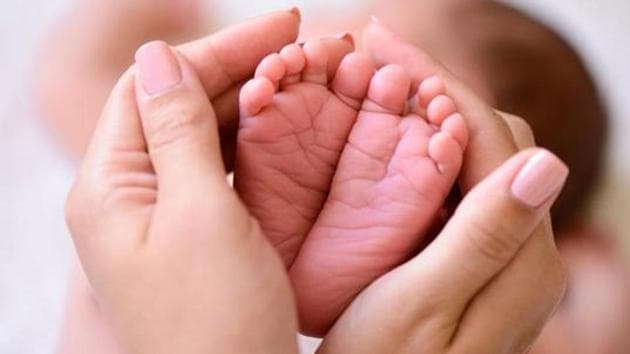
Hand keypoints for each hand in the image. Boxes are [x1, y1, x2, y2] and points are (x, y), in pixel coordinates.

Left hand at [64, 30, 300, 353]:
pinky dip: (250, 142)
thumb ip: (176, 133)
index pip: (152, 86)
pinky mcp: (194, 235)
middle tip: (302, 44)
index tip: (281, 26)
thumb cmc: (216, 323)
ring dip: (247, 101)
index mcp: (110, 187)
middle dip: (237, 68)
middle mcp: (128, 197)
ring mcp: (162, 217)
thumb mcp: (200, 217)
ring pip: (200, 136)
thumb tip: (156, 58)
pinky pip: (217, 171)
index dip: (215, 50)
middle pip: (177, 106)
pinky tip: (284, 127)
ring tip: (300, 77)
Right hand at [317, 20, 568, 353]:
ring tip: (379, 85)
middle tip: (376, 57)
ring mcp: (503, 254)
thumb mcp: (425, 306)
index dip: (438, 84)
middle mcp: (526, 251)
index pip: (490, 140)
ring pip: (475, 159)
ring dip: (429, 117)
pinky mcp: (476, 259)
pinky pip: (459, 188)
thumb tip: (549, 161)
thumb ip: (486, 237)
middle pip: (491, 141)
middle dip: (435, 90)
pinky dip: (426, 153)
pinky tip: (390, 140)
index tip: (384, 41)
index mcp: (523, 260)